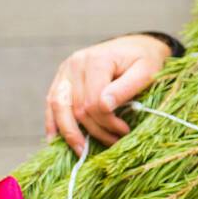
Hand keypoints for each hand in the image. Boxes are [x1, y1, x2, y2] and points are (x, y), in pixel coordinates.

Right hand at [45, 34, 171, 155]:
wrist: (135, 46)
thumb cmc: (144, 59)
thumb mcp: (146, 71)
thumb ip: (126, 88)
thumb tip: (105, 106)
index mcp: (96, 60)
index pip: (94, 101)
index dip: (108, 122)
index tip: (124, 131)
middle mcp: (75, 63)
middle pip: (77, 108)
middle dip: (95, 130)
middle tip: (113, 142)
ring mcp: (65, 70)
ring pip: (59, 107)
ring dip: (70, 133)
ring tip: (82, 152)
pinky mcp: (62, 78)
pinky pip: (51, 103)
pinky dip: (53, 122)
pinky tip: (56, 140)